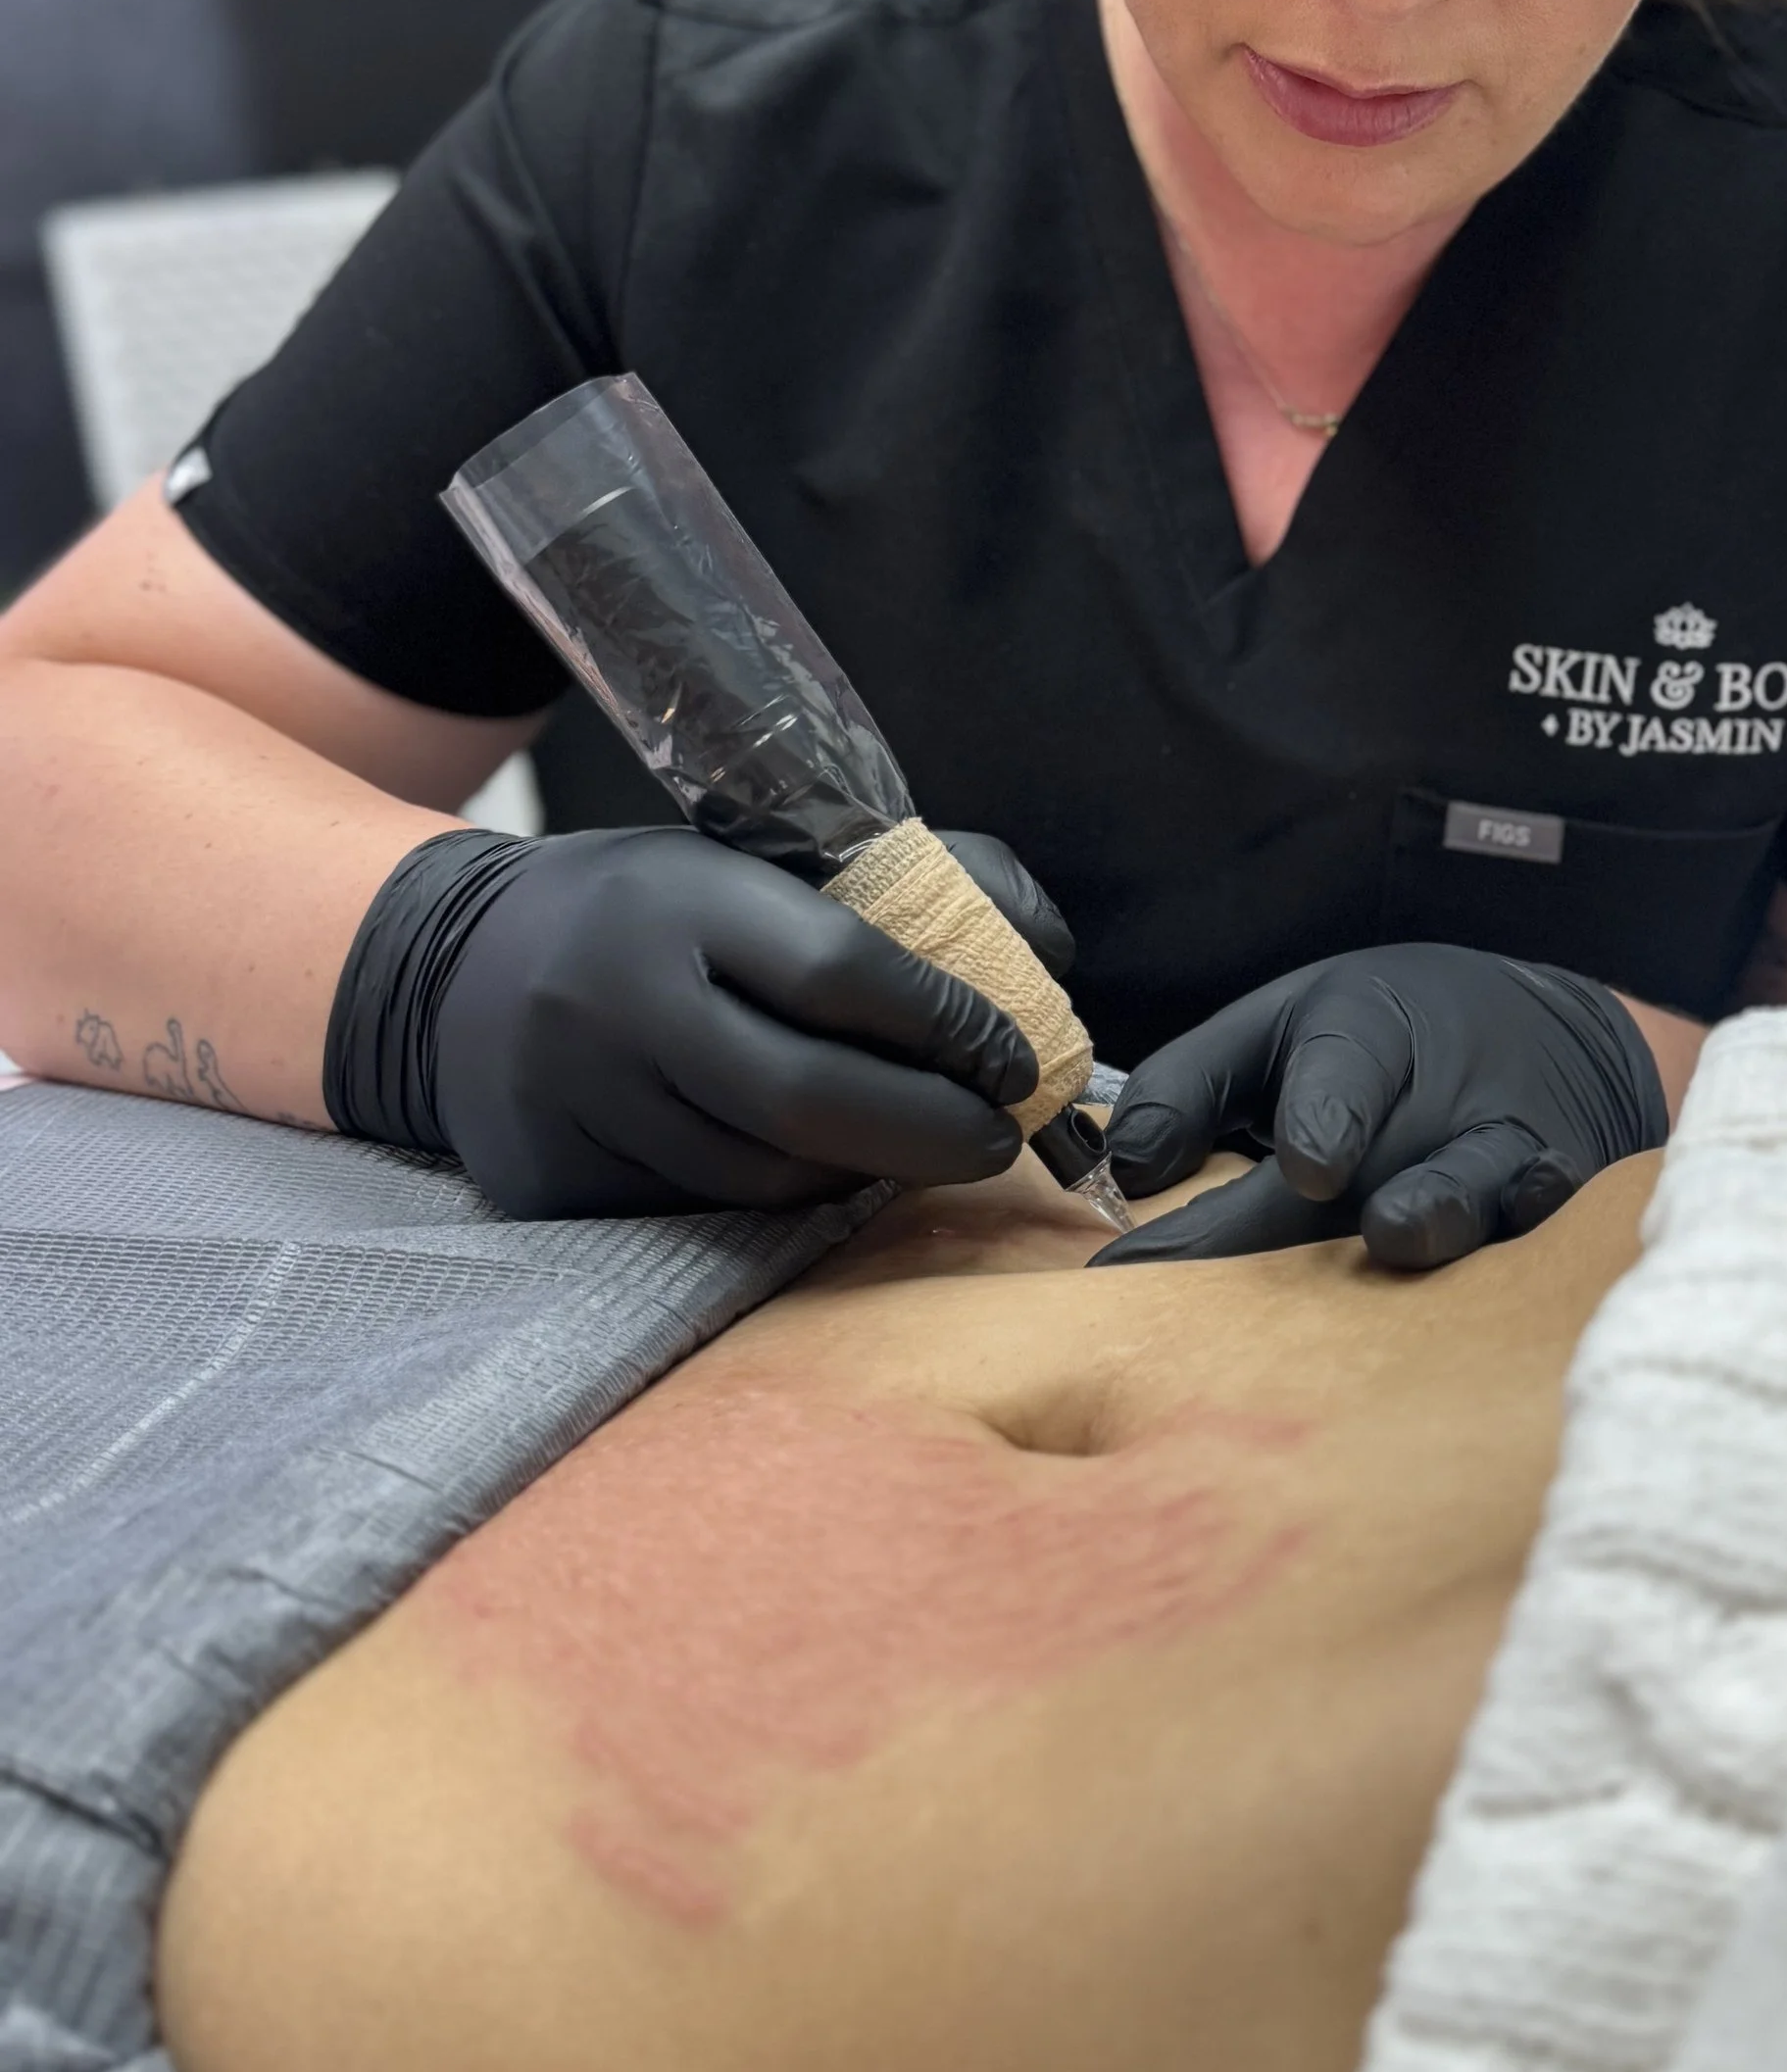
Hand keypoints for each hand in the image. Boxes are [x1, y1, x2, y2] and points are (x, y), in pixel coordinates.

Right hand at [432, 826, 1054, 1217]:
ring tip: (917, 1148)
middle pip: (807, 1098)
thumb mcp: (754, 860)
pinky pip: (702, 1212)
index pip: (840, 970)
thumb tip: (1048, 951)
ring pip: (762, 1175)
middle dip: (930, 1129)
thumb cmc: (649, 910)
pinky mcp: (554, 1180)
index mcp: (677, 897)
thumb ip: (911, 884)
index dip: (947, 1023)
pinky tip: (824, 1168)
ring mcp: (575, 1100)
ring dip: (864, 1172)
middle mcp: (616, 1000)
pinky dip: (784, 1197)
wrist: (453, 970)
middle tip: (999, 1138)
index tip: (1016, 1057)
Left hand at [1096, 943, 1667, 1272]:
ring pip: (1475, 1189)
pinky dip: (1526, 1239)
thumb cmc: (1382, 1041)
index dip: (1326, 1114)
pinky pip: (1544, 1228)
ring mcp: (1510, 1149)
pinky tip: (1506, 1260)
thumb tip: (1127, 1171)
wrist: (1546, 1039)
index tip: (1306, 1166)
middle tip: (1202, 1302)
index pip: (1346, 1065)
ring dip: (1436, 1215)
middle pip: (1377, 1158)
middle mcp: (1445, 1088)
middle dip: (1297, 1227)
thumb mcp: (1279, 1025)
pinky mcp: (1554, 1204)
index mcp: (1368, 1029)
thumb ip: (1193, 1084)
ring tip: (1395, 1238)